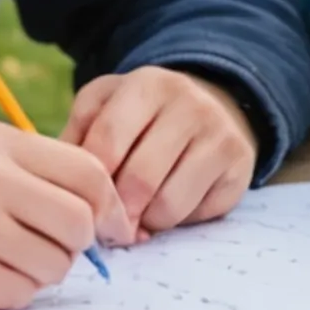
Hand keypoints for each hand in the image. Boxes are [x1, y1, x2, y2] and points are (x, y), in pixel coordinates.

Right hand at [0, 119, 126, 309]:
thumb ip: (23, 173)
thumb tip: (94, 209)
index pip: (88, 170)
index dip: (108, 206)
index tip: (109, 230)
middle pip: (80, 221)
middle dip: (73, 247)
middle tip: (40, 254)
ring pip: (55, 263)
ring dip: (34, 275)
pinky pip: (20, 294)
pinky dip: (4, 298)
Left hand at [62, 66, 261, 242]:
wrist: (213, 104)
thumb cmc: (142, 116)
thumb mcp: (104, 108)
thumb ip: (77, 140)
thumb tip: (69, 192)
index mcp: (148, 84)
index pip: (106, 141)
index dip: (89, 183)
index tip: (81, 205)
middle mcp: (190, 104)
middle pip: (138, 180)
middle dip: (117, 213)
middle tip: (107, 225)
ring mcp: (220, 134)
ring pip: (168, 205)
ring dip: (146, 222)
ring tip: (139, 213)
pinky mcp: (240, 165)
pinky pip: (197, 215)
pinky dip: (177, 222)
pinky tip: (171, 204)